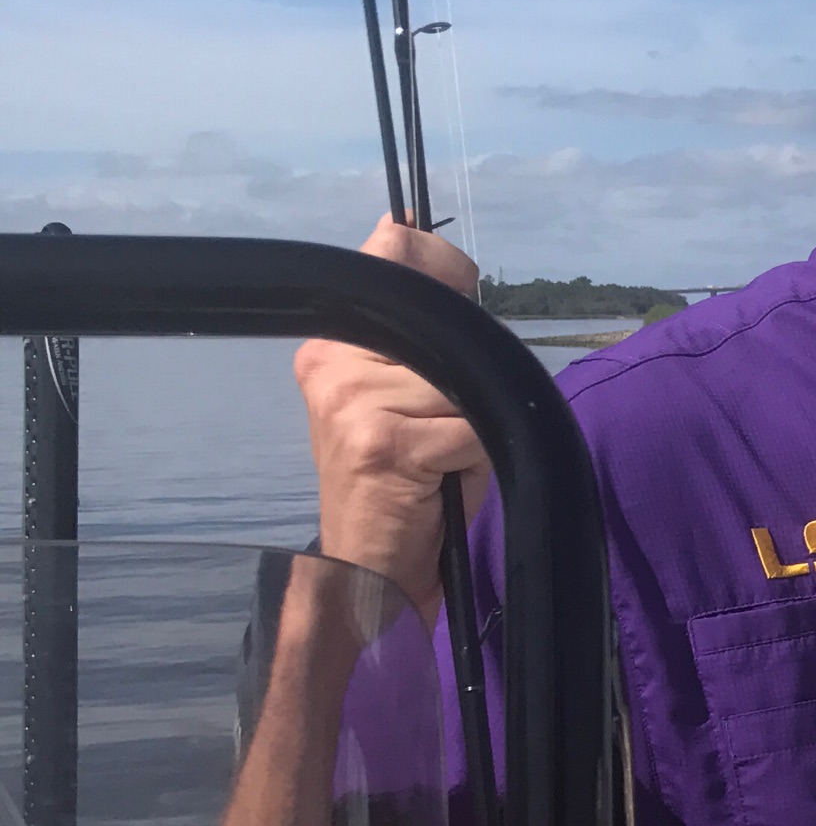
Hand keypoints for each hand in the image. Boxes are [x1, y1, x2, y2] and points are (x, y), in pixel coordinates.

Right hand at [291, 218, 489, 609]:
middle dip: (471, 375)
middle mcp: (331, 362)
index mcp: (333, 343)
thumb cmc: (411, 483)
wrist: (371, 570)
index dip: (443, 268)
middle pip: (450, 327)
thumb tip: (433, 256)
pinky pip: (469, 429)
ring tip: (439, 460)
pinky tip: (437, 483)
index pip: (394, 256)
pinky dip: (473, 460)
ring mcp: (350, 400)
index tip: (456, 287)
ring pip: (464, 383)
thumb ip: (428, 332)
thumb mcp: (419, 395)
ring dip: (473, 428)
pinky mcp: (379, 441)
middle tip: (443, 428)